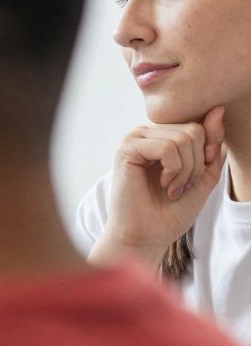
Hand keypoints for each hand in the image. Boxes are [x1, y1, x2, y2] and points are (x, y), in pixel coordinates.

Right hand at [94, 107, 225, 265]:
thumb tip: (218, 109)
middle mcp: (146, 133)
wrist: (146, 236)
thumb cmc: (170, 212)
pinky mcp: (127, 149)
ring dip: (186, 171)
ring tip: (172, 188)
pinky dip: (174, 171)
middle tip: (181, 187)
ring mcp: (135, 139)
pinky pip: (167, 147)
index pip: (199, 127)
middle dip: (196, 164)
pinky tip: (164, 185)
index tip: (191, 181)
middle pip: (194, 130)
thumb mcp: (203, 176)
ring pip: (184, 138)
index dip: (205, 156)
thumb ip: (212, 146)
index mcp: (161, 137)